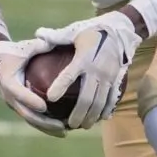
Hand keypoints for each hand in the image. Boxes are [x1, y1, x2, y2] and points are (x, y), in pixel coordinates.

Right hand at [0, 39, 67, 137]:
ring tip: (64, 132)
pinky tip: (60, 128)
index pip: (17, 92)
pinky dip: (43, 125)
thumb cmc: (14, 50)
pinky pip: (30, 117)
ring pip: (28, 119)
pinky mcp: (18, 106)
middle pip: (25, 112)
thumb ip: (40, 45)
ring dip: (45, 128)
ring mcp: (12, 102)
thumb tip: (58, 42)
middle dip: (43, 122)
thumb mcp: (25, 46)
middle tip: (62, 126)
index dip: (29, 100)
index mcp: (7, 79)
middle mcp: (8, 94)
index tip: (44, 106)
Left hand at [35, 12, 141, 129]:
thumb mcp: (74, 31)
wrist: (119, 31)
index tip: (50, 98)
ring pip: (99, 101)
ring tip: (84, 125)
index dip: (60, 86)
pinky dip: (106, 109)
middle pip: (87, 97)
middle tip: (70, 124)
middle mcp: (96, 70)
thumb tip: (37, 34)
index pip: (70, 74)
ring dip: (92, 116)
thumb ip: (56, 36)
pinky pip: (112, 98)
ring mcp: (108, 77)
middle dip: (78, 113)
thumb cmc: (92, 32)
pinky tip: (101, 118)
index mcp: (83, 58)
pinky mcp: (116, 79)